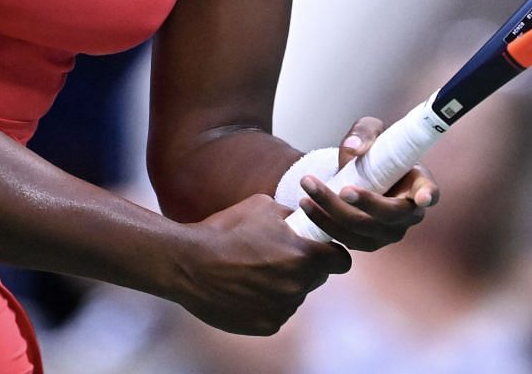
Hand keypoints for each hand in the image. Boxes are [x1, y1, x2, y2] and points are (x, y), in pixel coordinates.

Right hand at [170, 194, 350, 334]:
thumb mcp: (263, 206)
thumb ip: (292, 215)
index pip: (341, 261)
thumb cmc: (226, 230)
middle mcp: (298, 285)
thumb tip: (305, 219)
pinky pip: (277, 312)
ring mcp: (283, 308)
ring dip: (284, 285)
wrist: (190, 263)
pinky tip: (246, 289)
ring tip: (255, 271)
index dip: (333, 254)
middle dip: (305, 267)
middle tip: (279, 257)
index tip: (321, 250)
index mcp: (304, 255)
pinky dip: (267, 302)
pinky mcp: (266, 325)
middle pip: (317, 278)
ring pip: (295, 295)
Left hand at [291, 115, 439, 250]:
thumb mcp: (370, 132)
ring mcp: (386, 233)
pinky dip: (323, 222)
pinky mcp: (365, 243)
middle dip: (366, 204)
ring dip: (332, 212)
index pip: (429, 192)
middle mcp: (406, 215)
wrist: (357, 175)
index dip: (427, 195)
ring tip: (308, 190)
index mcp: (418, 186)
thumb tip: (353, 149)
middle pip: (389, 215)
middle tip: (343, 190)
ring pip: (361, 229)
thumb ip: (364, 134)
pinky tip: (306, 204)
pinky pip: (344, 239)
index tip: (421, 197)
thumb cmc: (373, 152)